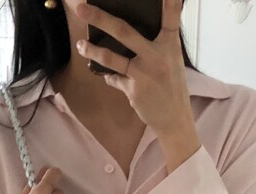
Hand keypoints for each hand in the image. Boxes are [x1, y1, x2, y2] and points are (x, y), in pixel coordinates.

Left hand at [74, 0, 193, 136]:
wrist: (174, 120)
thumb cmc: (172, 86)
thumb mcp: (172, 60)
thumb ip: (157, 43)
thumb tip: (130, 30)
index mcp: (170, 45)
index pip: (171, 18)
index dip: (170, 2)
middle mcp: (157, 57)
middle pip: (124, 32)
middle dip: (100, 18)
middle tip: (81, 8)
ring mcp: (143, 74)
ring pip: (111, 58)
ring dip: (93, 50)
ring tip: (80, 45)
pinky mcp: (133, 91)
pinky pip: (114, 78)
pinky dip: (110, 76)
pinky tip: (108, 76)